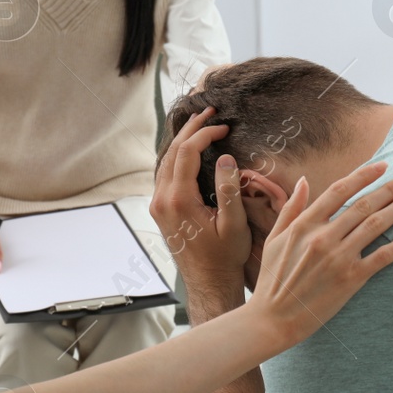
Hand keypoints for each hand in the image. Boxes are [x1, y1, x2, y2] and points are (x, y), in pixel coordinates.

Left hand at [150, 106, 250, 294]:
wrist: (208, 282)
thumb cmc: (225, 257)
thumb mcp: (234, 224)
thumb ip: (228, 189)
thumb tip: (224, 157)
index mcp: (178, 200)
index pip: (186, 152)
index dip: (204, 133)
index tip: (224, 126)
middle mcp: (162, 200)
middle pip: (171, 151)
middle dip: (190, 128)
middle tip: (209, 110)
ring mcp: (158, 205)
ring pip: (165, 161)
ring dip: (182, 139)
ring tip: (200, 123)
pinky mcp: (161, 209)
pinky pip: (165, 173)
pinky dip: (177, 155)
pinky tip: (190, 149)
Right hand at [244, 160, 392, 345]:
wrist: (273, 319)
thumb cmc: (273, 280)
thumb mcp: (275, 239)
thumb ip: (291, 209)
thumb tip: (305, 181)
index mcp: (304, 225)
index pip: (340, 191)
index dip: (364, 175)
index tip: (382, 166)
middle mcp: (323, 237)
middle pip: (364, 204)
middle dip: (392, 188)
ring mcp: (339, 258)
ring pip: (377, 224)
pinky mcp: (351, 279)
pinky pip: (384, 256)